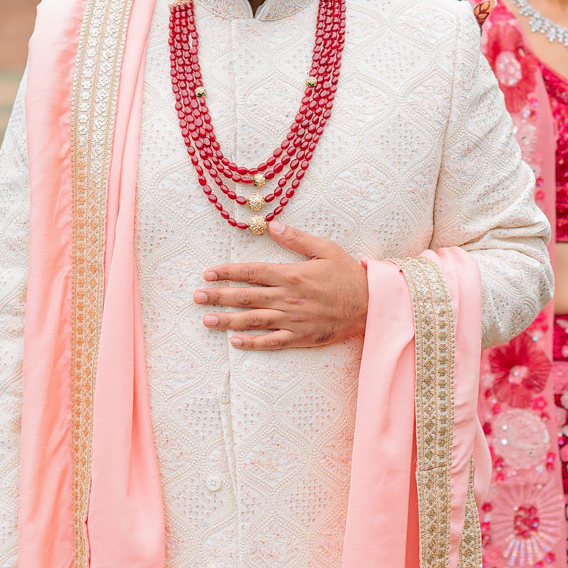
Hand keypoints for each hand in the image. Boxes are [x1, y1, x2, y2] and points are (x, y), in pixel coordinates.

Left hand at [195, 224, 369, 349]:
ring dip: (227, 320)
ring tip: (206, 320)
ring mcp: (292, 319)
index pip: (251, 272)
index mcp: (290, 274)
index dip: (227, 272)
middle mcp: (287, 297)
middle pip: (246, 297)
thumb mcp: (325, 248)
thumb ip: (296, 238)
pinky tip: (234, 342)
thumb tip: (271, 225)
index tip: (208, 273)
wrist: (371, 305)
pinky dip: (252, 342)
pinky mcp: (300, 336)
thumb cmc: (348, 274)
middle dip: (218, 296)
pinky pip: (272, 341)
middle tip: (196, 297)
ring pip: (253, 320)